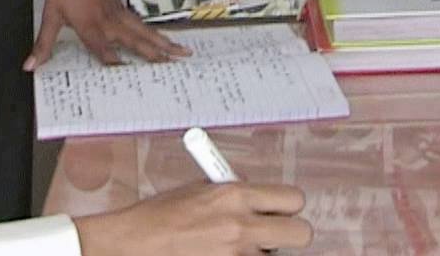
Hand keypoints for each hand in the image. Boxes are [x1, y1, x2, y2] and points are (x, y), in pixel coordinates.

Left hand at [27, 0, 186, 68]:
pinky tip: (161, 38)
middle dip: (155, 56)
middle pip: (136, 42)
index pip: (105, 53)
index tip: (127, 81)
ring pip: (144, 32)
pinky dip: (153, 33)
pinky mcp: (121, 6)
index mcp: (91, 26)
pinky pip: (140, 24)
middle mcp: (108, 22)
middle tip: (174, 64)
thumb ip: (43, 43)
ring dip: (162, 43)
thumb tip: (31, 64)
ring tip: (180, 52)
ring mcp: (118, 13)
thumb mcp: (51, 14)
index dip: (115, 67)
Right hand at [74, 181, 312, 254]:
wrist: (137, 244)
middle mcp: (242, 226)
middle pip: (302, 233)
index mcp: (234, 195)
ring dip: (258, 252)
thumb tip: (260, 196)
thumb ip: (234, 192)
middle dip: (290, 232)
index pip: (294, 198)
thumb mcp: (199, 190)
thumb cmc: (161, 216)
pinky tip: (221, 254)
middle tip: (272, 233)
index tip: (279, 209)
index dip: (288, 205)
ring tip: (228, 246)